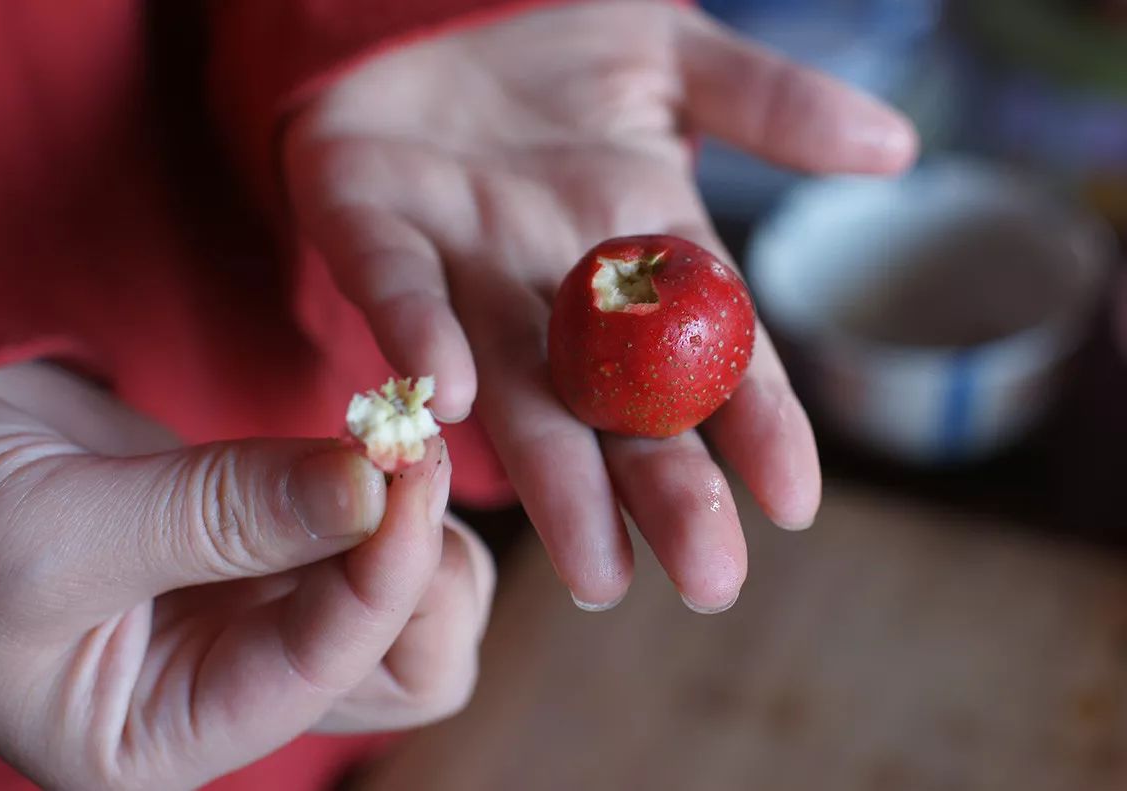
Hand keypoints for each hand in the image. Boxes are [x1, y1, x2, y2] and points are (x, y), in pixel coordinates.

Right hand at [0, 363, 492, 789]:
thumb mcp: (56, 536)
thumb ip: (219, 517)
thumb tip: (369, 488)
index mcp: (168, 737)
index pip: (322, 674)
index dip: (379, 575)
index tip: (400, 467)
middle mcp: (232, 687)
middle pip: (402, 667)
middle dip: (422, 570)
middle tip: (408, 457)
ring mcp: (258, 611)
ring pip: (408, 607)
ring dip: (420, 530)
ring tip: (392, 446)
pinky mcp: (268, 539)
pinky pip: (370, 538)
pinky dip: (387, 493)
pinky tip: (365, 441)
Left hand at [285, 1, 917, 610]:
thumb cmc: (551, 40)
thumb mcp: (674, 61)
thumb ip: (772, 104)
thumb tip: (896, 148)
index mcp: (637, 250)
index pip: (710, 351)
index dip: (755, 423)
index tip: (795, 504)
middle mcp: (555, 287)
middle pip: (618, 406)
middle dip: (664, 491)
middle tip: (709, 581)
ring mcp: (461, 268)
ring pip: (516, 387)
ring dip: (554, 475)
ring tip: (598, 567)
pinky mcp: (368, 230)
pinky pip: (393, 293)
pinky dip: (422, 343)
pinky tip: (456, 402)